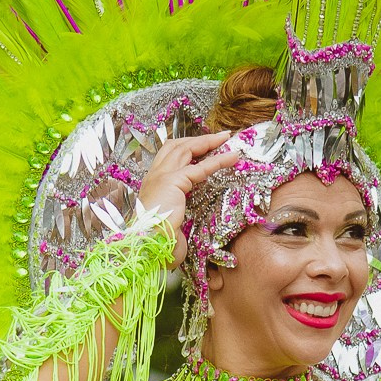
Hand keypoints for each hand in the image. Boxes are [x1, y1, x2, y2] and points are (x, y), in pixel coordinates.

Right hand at [136, 130, 241, 255]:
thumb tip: (189, 213)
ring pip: (187, 149)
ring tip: (226, 139)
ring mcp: (162, 176)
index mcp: (153, 183)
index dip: (187, 146)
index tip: (205, 145)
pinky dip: (218, 160)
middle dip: (199, 139)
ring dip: (208, 142)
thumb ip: (178, 209)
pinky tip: (232, 157)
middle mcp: (154, 175)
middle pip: (177, 146)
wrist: (147, 245)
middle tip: (220, 136)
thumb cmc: (158, 239)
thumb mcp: (170, 218)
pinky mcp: (173, 181)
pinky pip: (200, 167)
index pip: (169, 155)